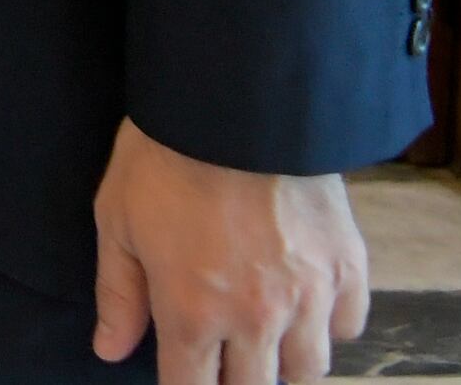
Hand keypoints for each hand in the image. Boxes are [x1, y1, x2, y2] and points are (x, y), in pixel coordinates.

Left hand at [92, 118, 368, 381]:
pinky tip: (306, 309)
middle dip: (236, 381)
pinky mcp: (348, 267)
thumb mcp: (117, 221)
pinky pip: (349, 326)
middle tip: (222, 358)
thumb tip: (110, 351)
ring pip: (309, 370)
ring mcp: (309, 296)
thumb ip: (118, 295)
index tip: (182, 377)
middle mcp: (256, 318)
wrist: (236, 103)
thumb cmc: (164, 157)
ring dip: (285, 365)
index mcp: (192, 312)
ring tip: (264, 342)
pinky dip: (329, 328)